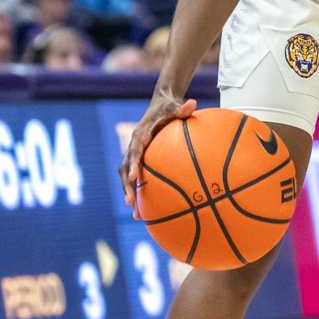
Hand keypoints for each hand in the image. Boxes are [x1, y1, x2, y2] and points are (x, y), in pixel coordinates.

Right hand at [121, 92, 195, 213]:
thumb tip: (193, 103)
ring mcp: (135, 154)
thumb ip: (182, 108)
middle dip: (127, 186)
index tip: (135, 176)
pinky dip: (140, 193)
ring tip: (136, 215)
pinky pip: (138, 179)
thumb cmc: (169, 107)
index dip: (133, 163)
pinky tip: (149, 211)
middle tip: (130, 201)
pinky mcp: (141, 160)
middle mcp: (134, 146)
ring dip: (130, 194)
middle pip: (125, 168)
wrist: (160, 104)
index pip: (135, 150)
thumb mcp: (175, 106)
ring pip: (128, 177)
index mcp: (140, 134)